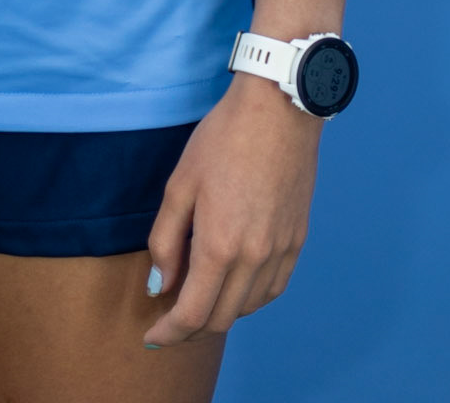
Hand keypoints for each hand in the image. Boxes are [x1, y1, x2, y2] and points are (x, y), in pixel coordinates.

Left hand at [143, 70, 321, 347]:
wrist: (278, 111)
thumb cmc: (222, 139)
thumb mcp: (179, 184)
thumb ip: (166, 240)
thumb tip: (160, 285)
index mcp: (220, 246)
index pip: (192, 314)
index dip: (169, 333)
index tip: (152, 338)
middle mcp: (254, 259)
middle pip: (221, 319)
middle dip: (190, 328)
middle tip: (169, 321)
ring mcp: (280, 252)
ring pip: (248, 308)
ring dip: (220, 314)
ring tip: (198, 300)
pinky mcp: (297, 241)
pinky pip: (272, 289)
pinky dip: (249, 299)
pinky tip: (234, 286)